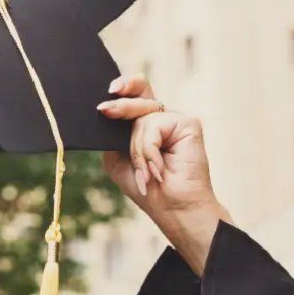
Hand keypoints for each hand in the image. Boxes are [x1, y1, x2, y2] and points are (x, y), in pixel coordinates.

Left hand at [98, 74, 229, 273]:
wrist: (173, 209)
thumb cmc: (148, 188)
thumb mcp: (118, 158)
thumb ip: (113, 133)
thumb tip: (105, 110)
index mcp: (146, 123)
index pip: (136, 93)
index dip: (124, 86)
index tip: (110, 90)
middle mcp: (162, 117)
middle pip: (139, 94)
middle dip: (120, 105)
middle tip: (104, 110)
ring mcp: (176, 119)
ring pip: (142, 116)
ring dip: (136, 149)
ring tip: (145, 172)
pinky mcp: (188, 123)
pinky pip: (154, 124)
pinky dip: (149, 149)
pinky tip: (158, 169)